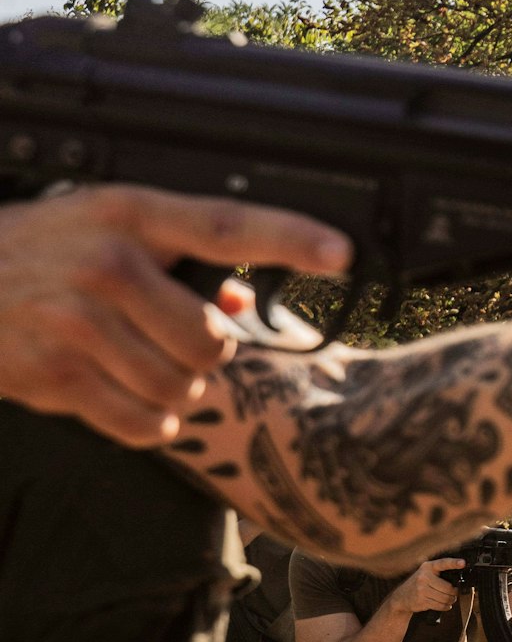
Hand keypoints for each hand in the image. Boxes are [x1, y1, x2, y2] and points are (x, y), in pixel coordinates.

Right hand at [0, 185, 350, 447]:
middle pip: (213, 342)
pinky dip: (149, 425)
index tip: (340, 253)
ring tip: (140, 367)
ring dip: (175, 393)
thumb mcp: (105, 230)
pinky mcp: (55, 374)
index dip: (289, 239)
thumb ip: (181, 260)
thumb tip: (244, 306)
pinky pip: (146, 425)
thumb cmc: (41, 254)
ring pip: (183, 388)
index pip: (225, 226)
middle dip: (204, 355)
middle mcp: (106, 264)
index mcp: (128, 216)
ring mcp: (77, 321)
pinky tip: (124, 398)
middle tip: (168, 341)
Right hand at [389, 558, 464, 615]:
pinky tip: (446, 605)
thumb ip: (439, 573)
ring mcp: (422, 589)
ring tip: (450, 600)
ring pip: (445, 598)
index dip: (454, 563)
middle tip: (455, 594)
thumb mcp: (426, 573)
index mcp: (428, 567)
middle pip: (448, 587)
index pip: (443, 563)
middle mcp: (424, 576)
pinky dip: (445, 607)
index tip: (463, 563)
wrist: (401, 597)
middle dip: (454, 593)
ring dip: (451, 601)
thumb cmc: (418, 584)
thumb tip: (459, 579)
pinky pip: (440, 605)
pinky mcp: (421, 600)